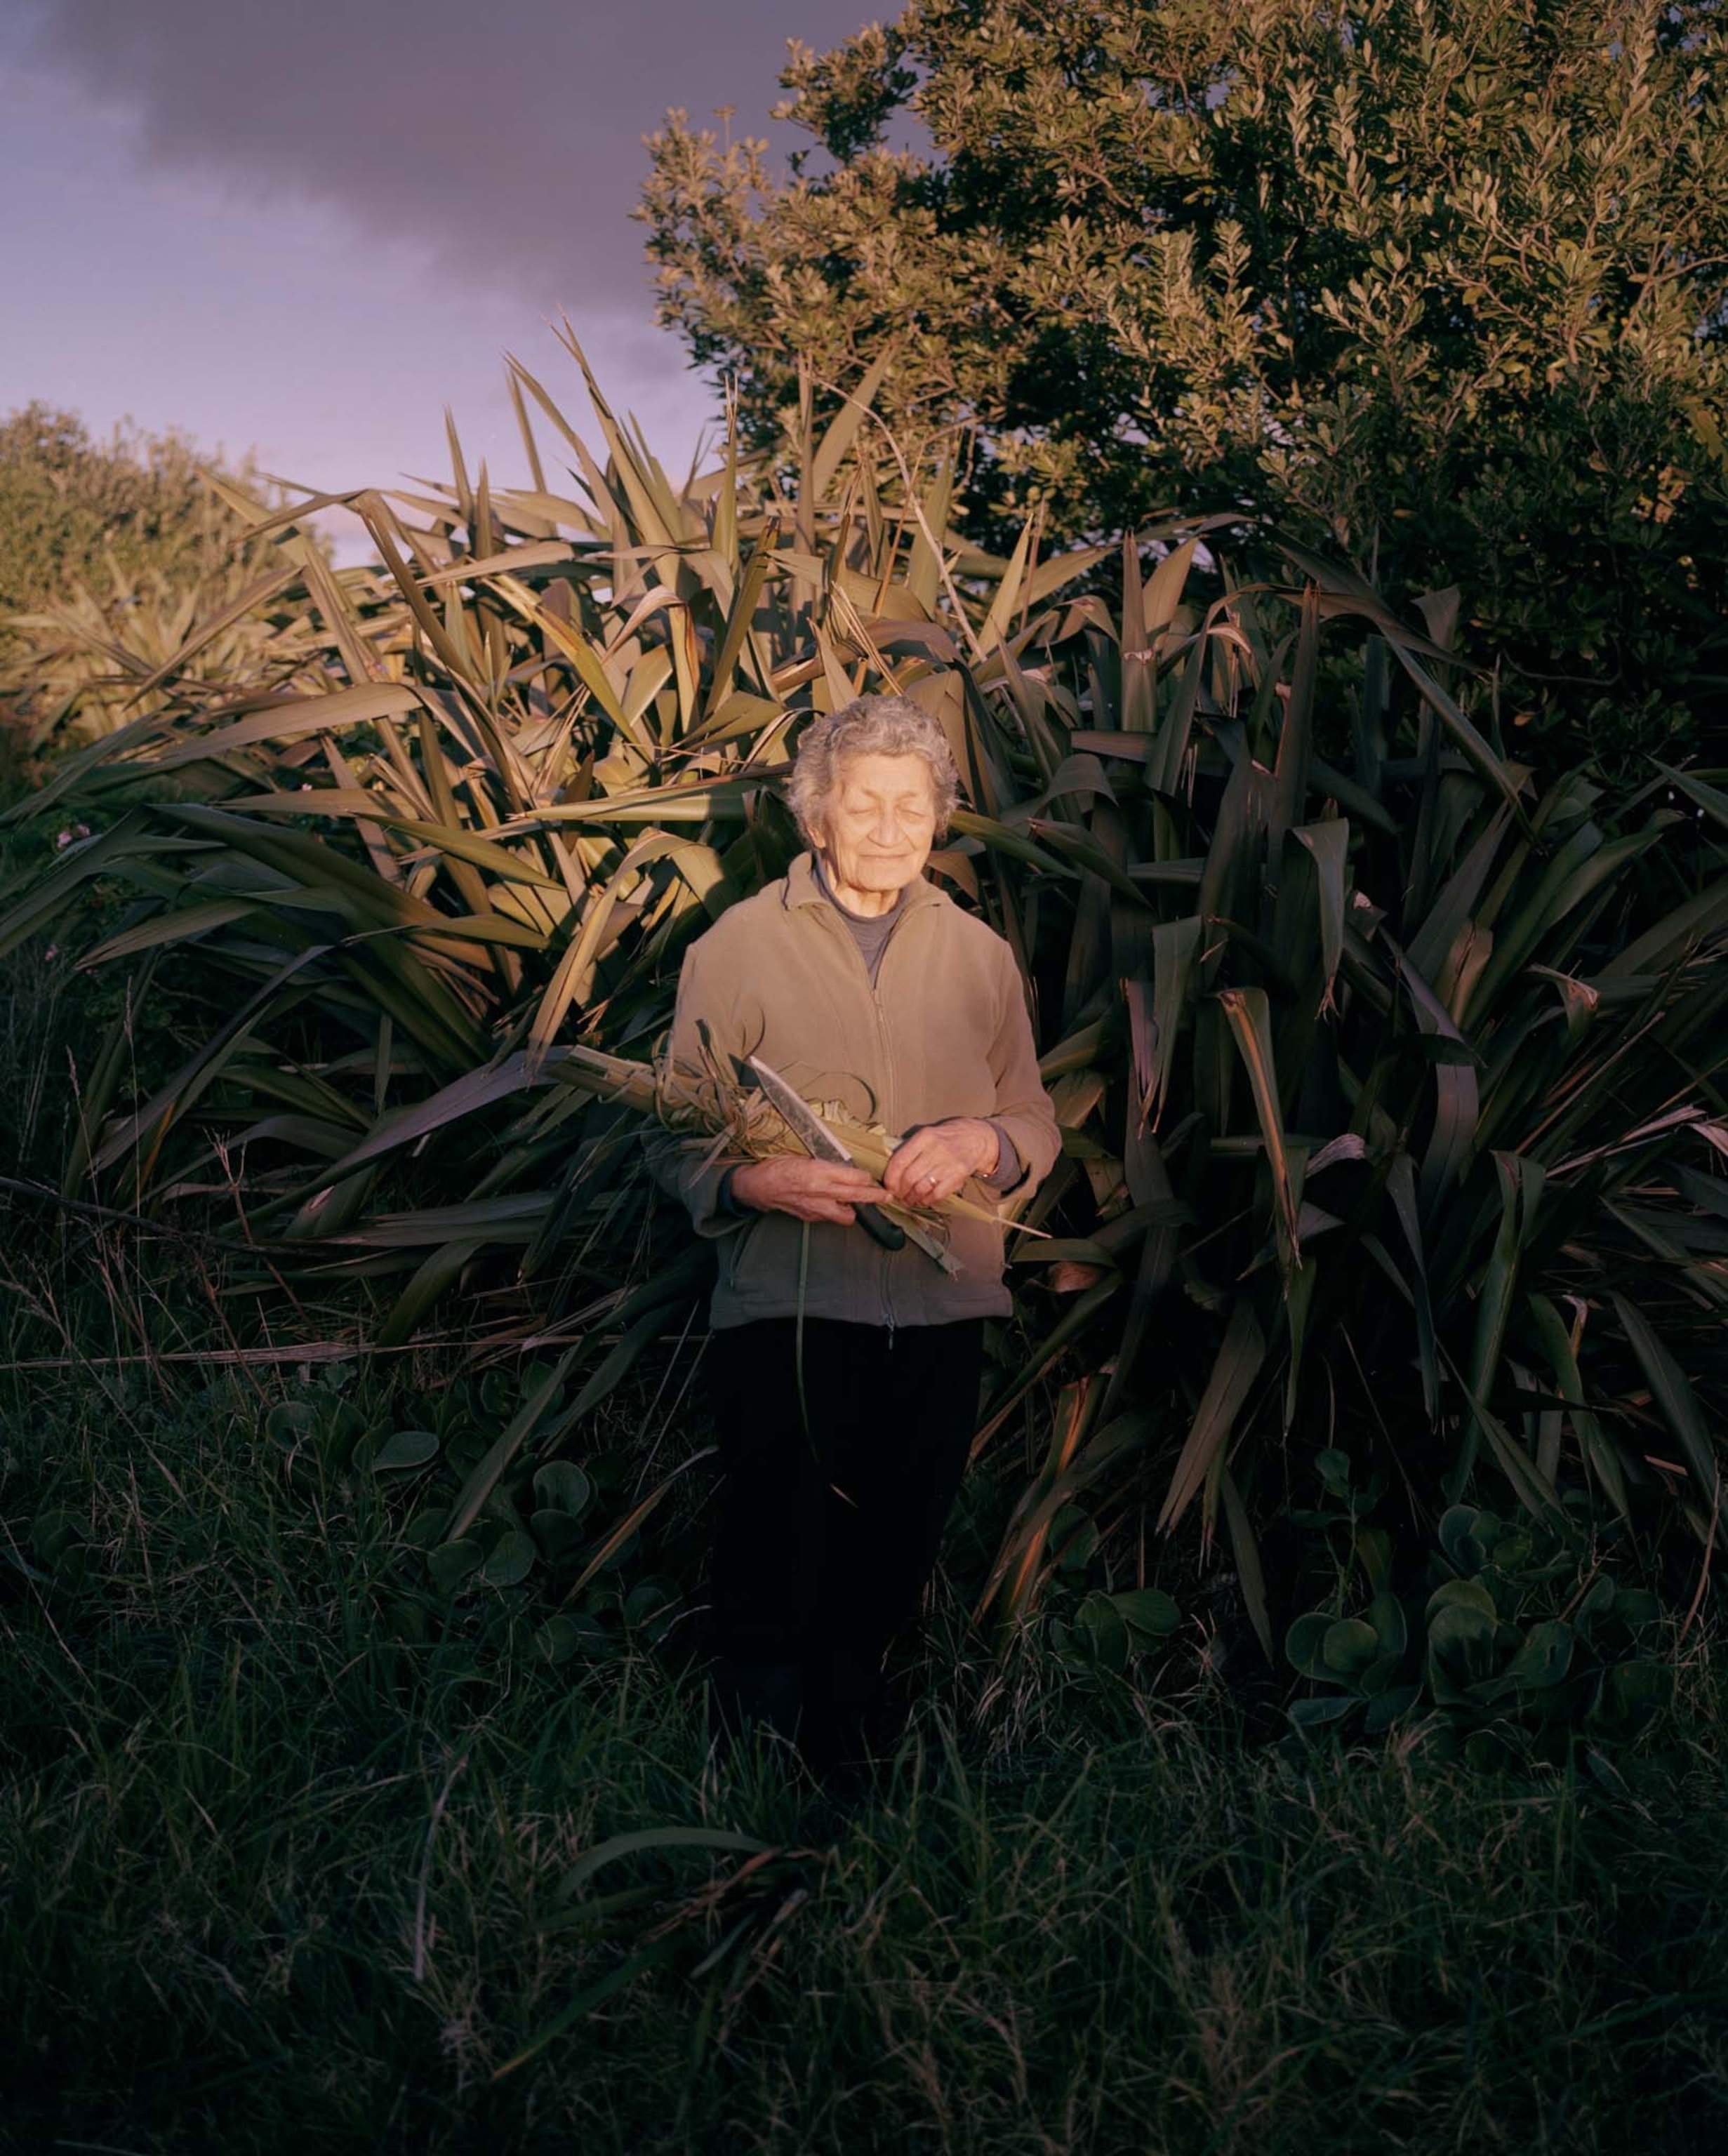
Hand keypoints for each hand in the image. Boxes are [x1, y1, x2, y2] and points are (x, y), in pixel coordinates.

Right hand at [729, 1155, 892, 1226]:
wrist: (757, 1186)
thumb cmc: (777, 1167)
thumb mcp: (804, 1156)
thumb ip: (827, 1164)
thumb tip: (847, 1170)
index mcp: (819, 1170)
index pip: (854, 1177)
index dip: (867, 1178)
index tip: (872, 1178)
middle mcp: (820, 1190)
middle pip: (856, 1196)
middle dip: (875, 1197)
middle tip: (887, 1197)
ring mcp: (816, 1207)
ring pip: (846, 1215)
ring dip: (853, 1209)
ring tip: (853, 1202)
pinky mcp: (810, 1217)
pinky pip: (829, 1217)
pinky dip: (833, 1211)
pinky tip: (829, 1204)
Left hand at [883, 1118, 997, 1206]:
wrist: (977, 1137)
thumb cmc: (947, 1137)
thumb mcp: (928, 1135)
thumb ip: (910, 1149)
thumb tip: (890, 1170)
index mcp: (924, 1137)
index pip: (899, 1161)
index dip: (890, 1178)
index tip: (888, 1186)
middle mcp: (935, 1149)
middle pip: (909, 1177)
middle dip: (900, 1191)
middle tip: (899, 1195)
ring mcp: (948, 1162)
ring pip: (921, 1188)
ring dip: (912, 1198)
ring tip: (910, 1199)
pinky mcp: (959, 1174)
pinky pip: (937, 1194)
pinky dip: (927, 1200)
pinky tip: (924, 1200)